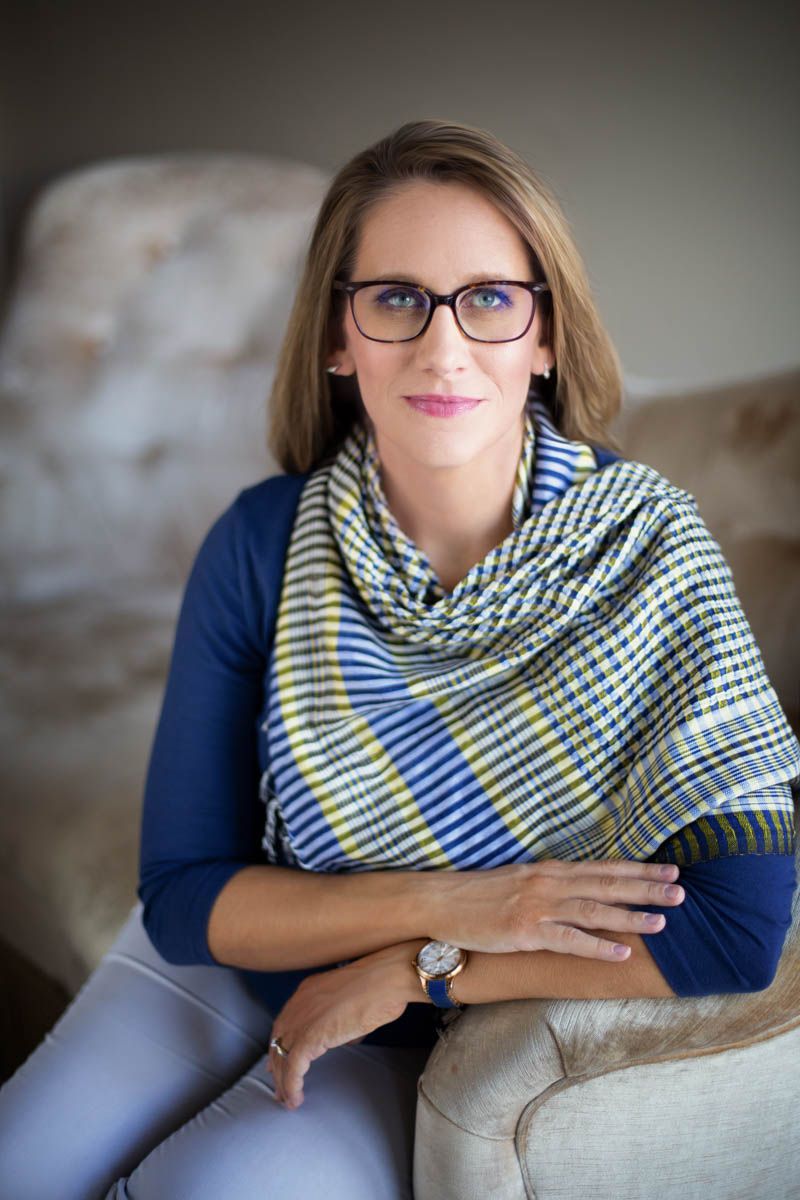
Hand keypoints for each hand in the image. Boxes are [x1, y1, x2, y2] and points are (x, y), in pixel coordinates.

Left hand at [265, 940, 420, 1109]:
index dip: (280, 1044)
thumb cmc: (381, 986)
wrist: (386, 980)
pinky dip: (292, 1085)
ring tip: (288, 1100)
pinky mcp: (311, 1036)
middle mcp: (299, 1003)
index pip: (285, 1022)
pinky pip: (293, 1067)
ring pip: (282, 1056)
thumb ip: (343, 1019)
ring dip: (283, 1081)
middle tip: (279, 1089)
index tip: (278, 1063)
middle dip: (277, 1066)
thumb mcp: (353, 1001)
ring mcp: (303, 1019)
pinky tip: (296, 1099)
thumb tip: (346, 1038)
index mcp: (308, 991)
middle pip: (278, 1039)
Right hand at [428, 858, 684, 961]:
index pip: (603, 868)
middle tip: (681, 891)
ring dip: (629, 915)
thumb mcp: (521, 880)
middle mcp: (548, 883)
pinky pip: (567, 939)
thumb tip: (583, 890)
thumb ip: (552, 885)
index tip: (670, 870)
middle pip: (606, 884)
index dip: (638, 870)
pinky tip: (620, 952)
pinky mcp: (524, 930)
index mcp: (550, 870)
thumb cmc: (480, 894)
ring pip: (593, 910)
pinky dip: (596, 945)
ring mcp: (537, 906)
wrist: (442, 901)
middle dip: (646, 888)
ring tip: (662, 922)